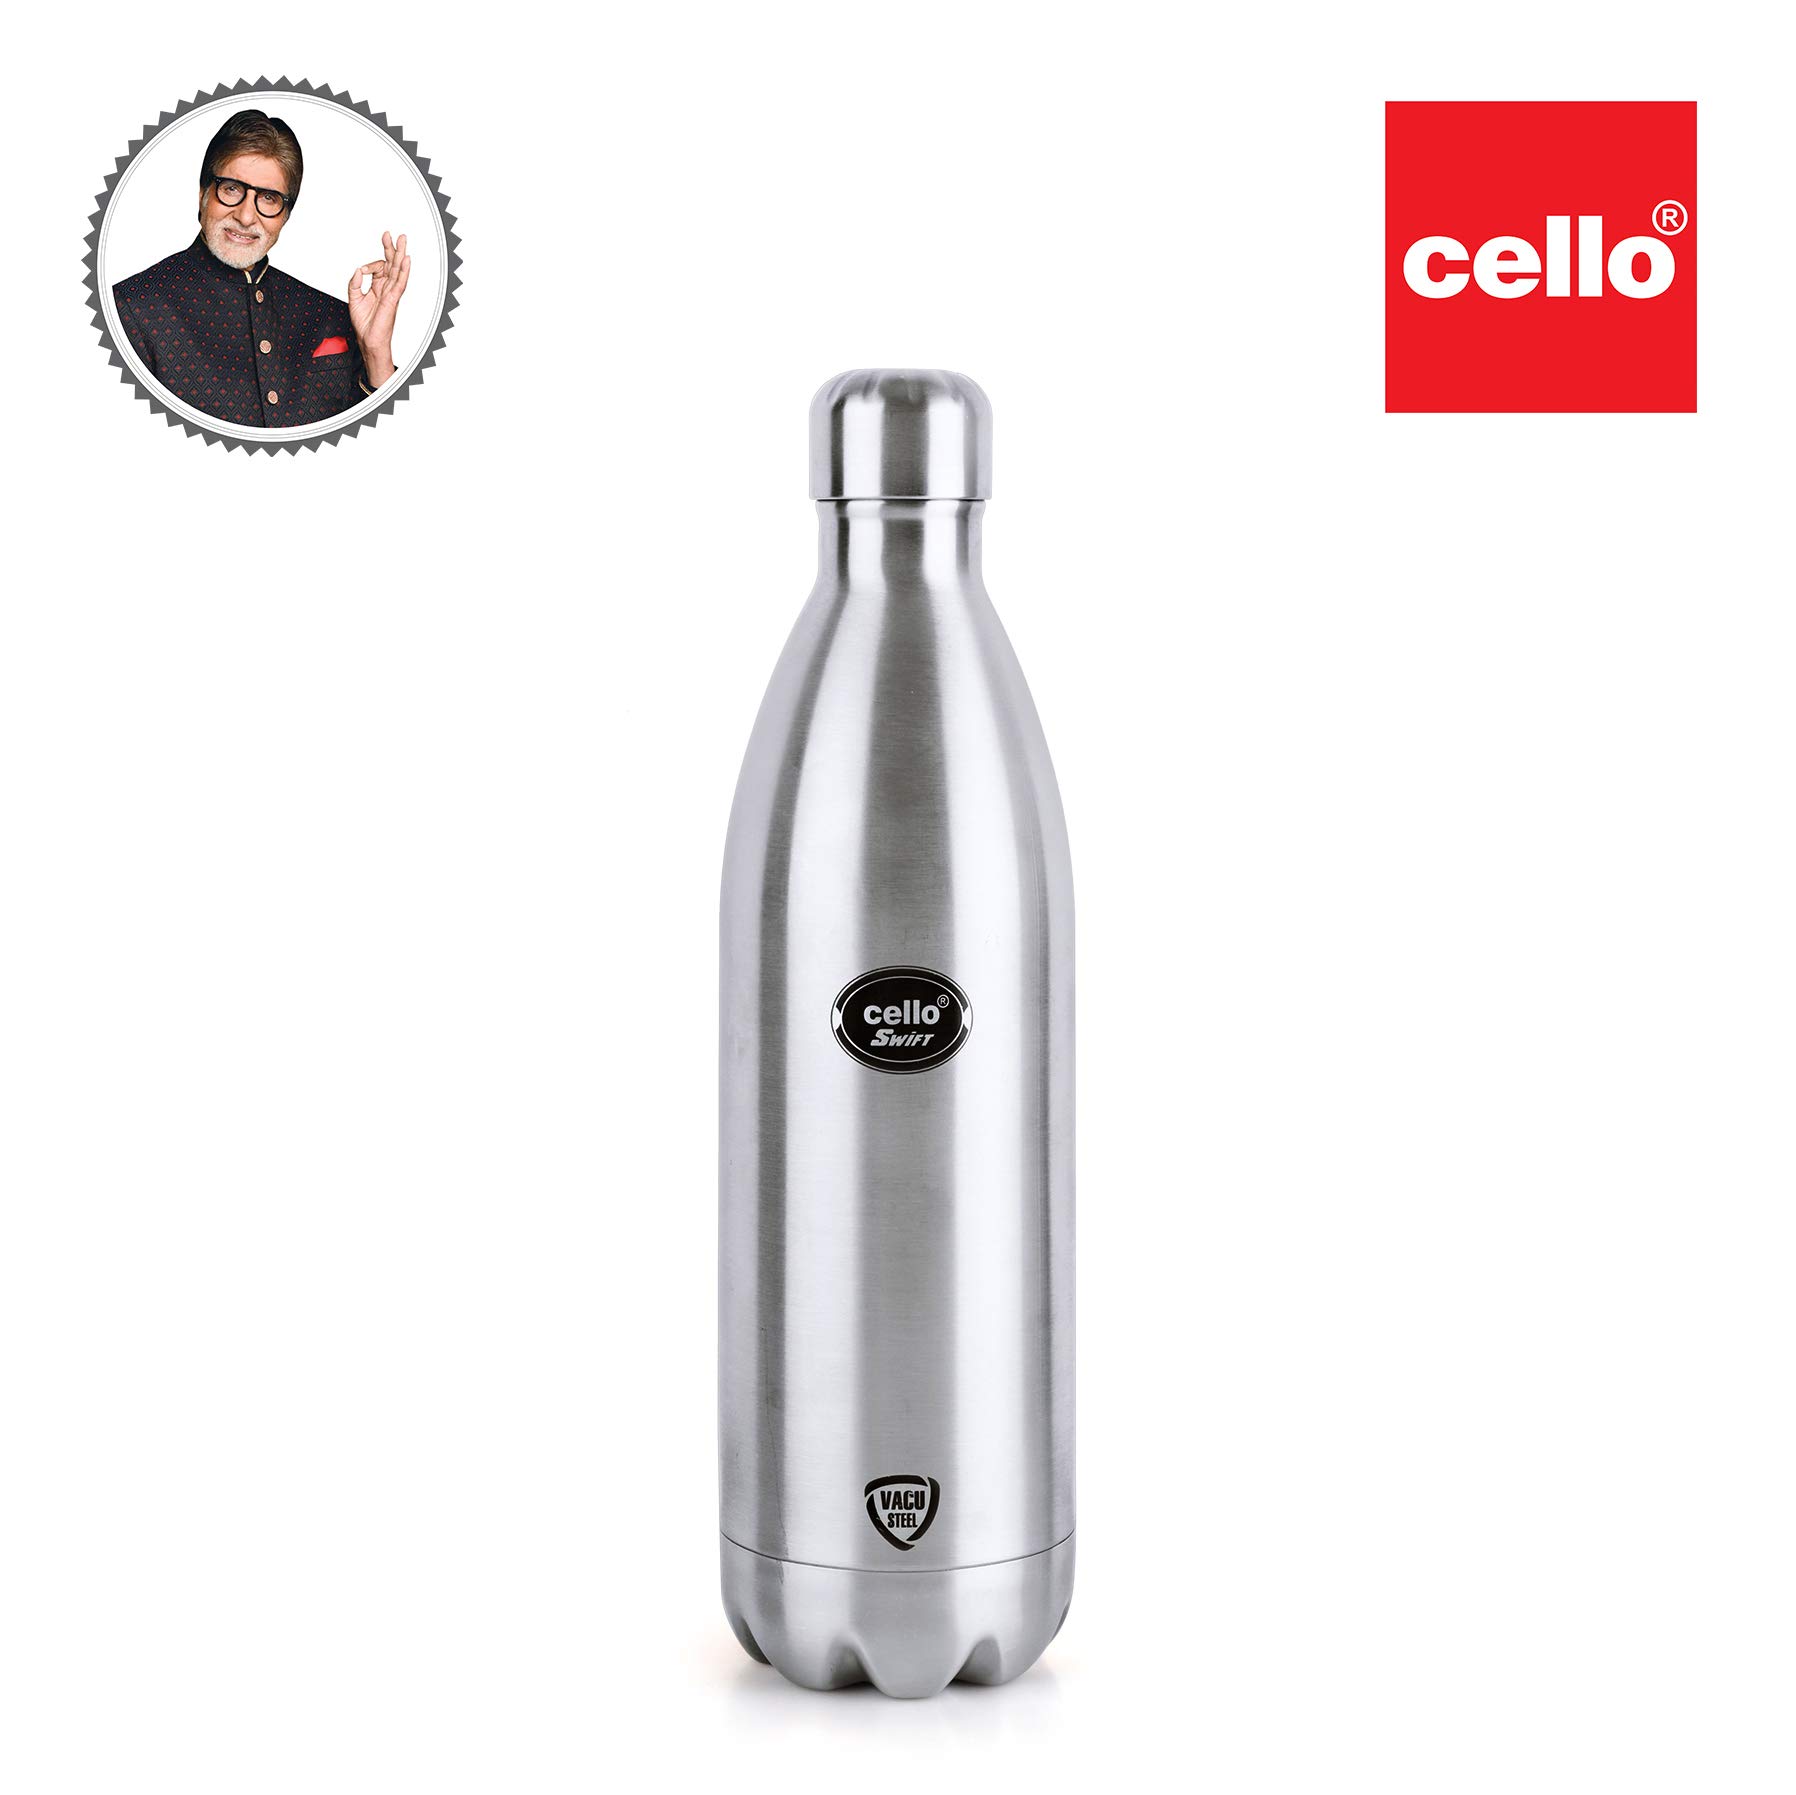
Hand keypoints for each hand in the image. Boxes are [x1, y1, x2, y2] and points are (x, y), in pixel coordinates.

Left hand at [346, 231, 410, 386]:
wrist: (369, 341)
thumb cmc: (364, 325)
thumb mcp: (353, 298)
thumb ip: (354, 283)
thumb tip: (358, 270)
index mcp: (378, 287)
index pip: (379, 267)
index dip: (371, 262)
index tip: (363, 268)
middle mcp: (386, 288)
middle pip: (391, 264)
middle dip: (391, 248)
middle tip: (392, 234)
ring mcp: (391, 293)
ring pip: (398, 270)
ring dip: (400, 254)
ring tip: (403, 240)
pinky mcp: (393, 299)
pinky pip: (400, 283)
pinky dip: (404, 271)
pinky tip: (406, 260)